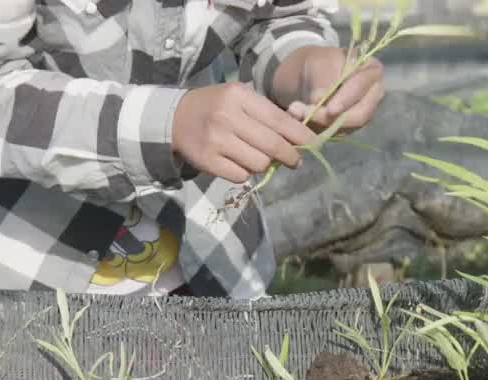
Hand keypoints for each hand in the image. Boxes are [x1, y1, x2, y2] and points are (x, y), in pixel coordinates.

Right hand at [172, 82, 318, 184]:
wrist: (174, 117)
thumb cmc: (215, 106)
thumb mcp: (239, 98)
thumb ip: (266, 114)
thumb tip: (299, 136)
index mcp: (239, 96)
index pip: (278, 119)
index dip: (299, 135)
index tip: (312, 143)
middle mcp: (227, 117)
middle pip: (272, 145)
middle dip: (290, 156)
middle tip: (295, 160)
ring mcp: (216, 140)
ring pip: (258, 163)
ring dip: (264, 164)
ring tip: (258, 158)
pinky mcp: (207, 161)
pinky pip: (240, 175)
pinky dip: (245, 173)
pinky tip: (239, 163)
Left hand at [274, 46, 384, 132]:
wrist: (305, 77)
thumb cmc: (316, 63)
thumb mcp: (317, 62)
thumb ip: (321, 79)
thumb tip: (319, 100)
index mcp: (371, 70)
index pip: (362, 87)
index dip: (346, 100)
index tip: (329, 109)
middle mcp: (372, 95)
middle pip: (360, 114)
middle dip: (331, 117)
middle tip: (303, 112)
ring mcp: (363, 113)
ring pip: (346, 128)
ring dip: (319, 124)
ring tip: (294, 111)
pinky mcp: (349, 128)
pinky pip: (335, 134)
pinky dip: (316, 129)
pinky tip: (299, 119)